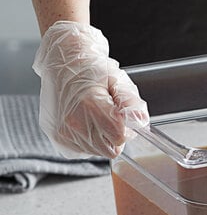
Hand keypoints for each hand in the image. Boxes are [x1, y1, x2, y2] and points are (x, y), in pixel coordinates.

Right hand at [33, 21, 148, 158]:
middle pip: (110, 150)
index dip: (127, 128)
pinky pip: (83, 151)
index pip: (120, 137)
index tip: (122, 116)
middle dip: (116, 136)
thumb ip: (132, 103)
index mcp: (92, 106)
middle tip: (111, 117)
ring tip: (95, 117)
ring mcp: (64, 132)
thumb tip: (140, 122)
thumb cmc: (93, 70)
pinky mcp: (58, 138)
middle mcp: (75, 122)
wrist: (65, 62)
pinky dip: (89, 141)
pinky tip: (85, 123)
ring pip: (97, 152)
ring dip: (102, 140)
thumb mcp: (119, 81)